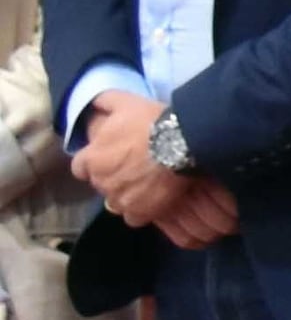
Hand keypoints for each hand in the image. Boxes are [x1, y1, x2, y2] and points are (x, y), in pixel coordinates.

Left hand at [70, 92, 233, 246]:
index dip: (93, 164)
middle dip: (113, 179)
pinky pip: (134, 218)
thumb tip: (93, 102)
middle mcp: (101, 181)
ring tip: (145, 188)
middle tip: (133, 170)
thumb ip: (105, 102)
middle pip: (101, 186)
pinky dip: (142, 211)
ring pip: (116, 204)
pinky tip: (154, 202)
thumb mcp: (125, 102)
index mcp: (92, 158)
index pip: (80, 169)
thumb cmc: (150, 123)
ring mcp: (120, 199)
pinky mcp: (141, 212)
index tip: (107, 160)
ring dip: (127, 197)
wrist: (181, 144)